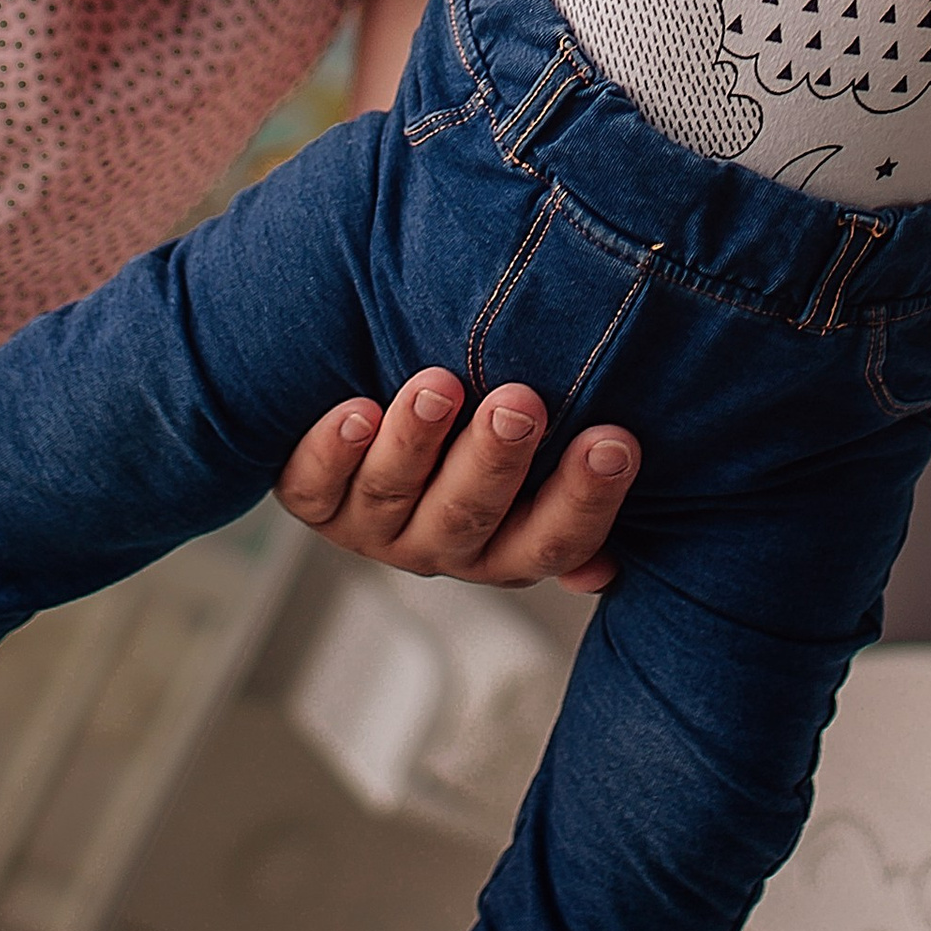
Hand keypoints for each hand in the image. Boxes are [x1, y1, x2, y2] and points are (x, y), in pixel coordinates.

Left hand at [274, 368, 636, 590]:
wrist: (365, 404)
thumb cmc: (477, 426)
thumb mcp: (535, 457)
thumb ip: (574, 473)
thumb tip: (616, 517)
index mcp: (506, 544)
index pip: (554, 539)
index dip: (585, 500)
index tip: (614, 440)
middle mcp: (439, 543)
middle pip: (470, 517)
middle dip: (496, 461)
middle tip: (521, 403)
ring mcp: (373, 524)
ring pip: (393, 495)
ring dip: (416, 442)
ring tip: (438, 386)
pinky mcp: (315, 497)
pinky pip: (315, 487)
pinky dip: (332, 452)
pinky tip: (356, 414)